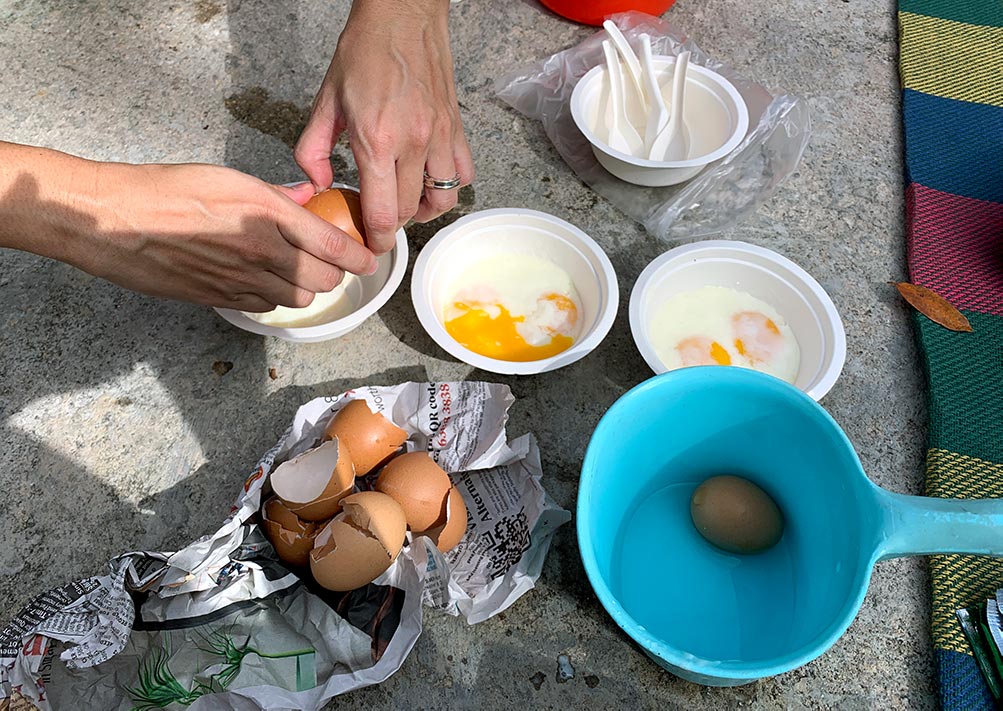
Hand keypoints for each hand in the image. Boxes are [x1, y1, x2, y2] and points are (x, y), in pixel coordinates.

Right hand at [1, 153, 379, 311]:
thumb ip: (275, 193)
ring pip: (300, 298)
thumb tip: (306, 195)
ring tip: (295, 270)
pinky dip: (276, 297)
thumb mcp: (227, 177)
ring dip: (306, 287)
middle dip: (334, 272)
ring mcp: (243, 280)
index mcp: (267, 212)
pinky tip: (265, 280)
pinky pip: (268, 307)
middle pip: (324, 279)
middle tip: (329, 260)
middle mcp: (262, 251)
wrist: (113, 220)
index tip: (369, 259)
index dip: (360, 256)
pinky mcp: (223, 300)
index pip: (334, 245)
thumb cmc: (165, 190)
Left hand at [294, 0, 474, 253]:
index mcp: (376, 141)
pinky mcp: (456, 128)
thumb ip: (311, 148)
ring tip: (406, 204)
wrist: (402, 16)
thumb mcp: (325, 100)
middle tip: (377, 219)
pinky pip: (463, 175)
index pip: (383, 212)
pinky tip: (430, 181)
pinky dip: (449, 187)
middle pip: (408, 210)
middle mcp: (413, 144)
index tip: (371, 246)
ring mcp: (440, 137)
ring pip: (442, 200)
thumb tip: (316, 183)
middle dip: (391, 224)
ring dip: (422, 211)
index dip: (377, 239)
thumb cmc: (363, 52)